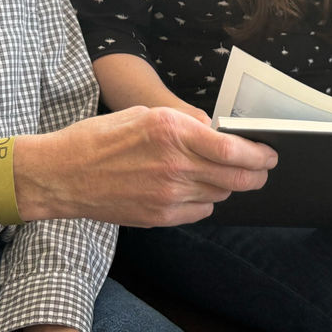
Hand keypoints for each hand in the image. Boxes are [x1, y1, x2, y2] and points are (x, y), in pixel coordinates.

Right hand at [14, 106, 276, 226]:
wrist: (62, 175)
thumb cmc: (99, 138)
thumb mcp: (144, 114)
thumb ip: (184, 124)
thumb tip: (215, 133)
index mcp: (172, 132)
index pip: (234, 150)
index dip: (259, 154)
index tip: (269, 153)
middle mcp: (175, 166)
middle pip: (236, 178)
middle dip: (256, 174)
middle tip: (262, 169)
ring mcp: (168, 196)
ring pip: (220, 196)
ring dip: (229, 187)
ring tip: (227, 177)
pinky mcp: (159, 217)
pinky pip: (200, 212)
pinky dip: (206, 201)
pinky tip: (198, 190)